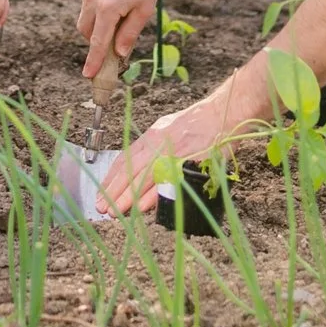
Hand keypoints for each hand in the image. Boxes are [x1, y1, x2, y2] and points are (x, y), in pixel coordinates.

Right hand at [75, 0, 161, 79]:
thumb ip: (130, 33)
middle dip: (96, 39)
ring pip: (84, 16)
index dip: (93, 60)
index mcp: (108, 7)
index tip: (88, 75)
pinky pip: (85, 0)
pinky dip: (95, 4)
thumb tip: (119, 53)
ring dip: (97, 20)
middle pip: (86, 31)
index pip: (98, 41)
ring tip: (118, 6)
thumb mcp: (145, 8)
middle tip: (114, 38)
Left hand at [96, 91, 248, 215]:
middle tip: (101, 208)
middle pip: (130, 171)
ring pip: (143, 179)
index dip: (111, 177)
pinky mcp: (187, 164)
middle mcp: (158, 144)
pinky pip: (165, 184)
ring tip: (114, 212)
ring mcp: (172, 154)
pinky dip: (152, 197)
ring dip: (127, 198)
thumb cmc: (199, 123)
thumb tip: (140, 166)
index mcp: (153, 135)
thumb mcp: (170, 128)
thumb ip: (155, 146)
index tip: (102, 192)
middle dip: (113, 191)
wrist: (224, 113)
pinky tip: (140, 208)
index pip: (126, 158)